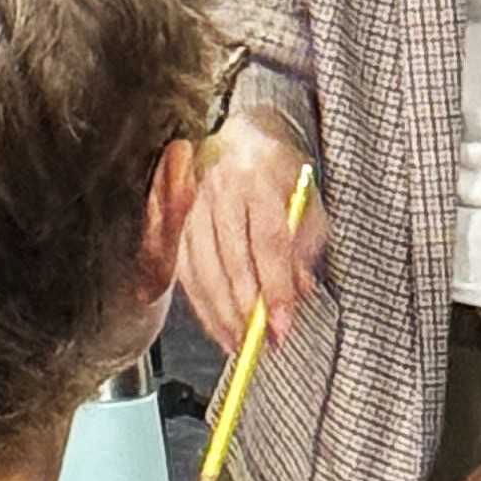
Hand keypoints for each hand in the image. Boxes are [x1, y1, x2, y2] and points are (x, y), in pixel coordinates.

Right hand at [172, 114, 329, 352]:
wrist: (236, 137)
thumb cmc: (277, 172)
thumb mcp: (306, 199)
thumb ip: (306, 244)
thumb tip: (299, 291)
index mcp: (259, 177)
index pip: (268, 241)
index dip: (275, 287)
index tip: (282, 324)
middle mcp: (220, 188)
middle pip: (231, 260)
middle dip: (247, 310)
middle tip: (263, 343)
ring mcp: (191, 203)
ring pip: (202, 270)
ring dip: (221, 314)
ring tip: (240, 343)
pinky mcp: (174, 220)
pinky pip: (184, 271)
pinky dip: (201, 304)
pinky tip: (217, 325)